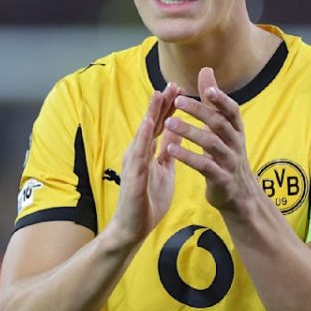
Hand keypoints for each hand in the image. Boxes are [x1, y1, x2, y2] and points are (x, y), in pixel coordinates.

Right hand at [109, 83, 182, 244]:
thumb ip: (167, 152)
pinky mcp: (133, 175)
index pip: (159, 125)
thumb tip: (176, 134)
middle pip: (150, 123)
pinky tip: (150, 124)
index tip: (178, 88)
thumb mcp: (163, 171)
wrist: (132, 228)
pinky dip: (144, 137)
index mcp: (147, 152)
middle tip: (172, 82)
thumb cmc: (146, 201)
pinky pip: (140, 153)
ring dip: (151, 114)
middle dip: (161, 103)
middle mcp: (138, 153)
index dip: (168, 106)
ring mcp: (134, 163)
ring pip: (143, 133)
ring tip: (159, 95)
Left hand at [164, 67, 258, 211]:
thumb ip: (212, 100)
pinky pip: (204, 166)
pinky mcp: (221, 179)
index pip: (232, 110)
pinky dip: (188, 157)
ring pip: (211, 144)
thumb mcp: (222, 127)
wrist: (239, 193)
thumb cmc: (226, 154)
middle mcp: (235, 143)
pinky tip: (171, 148)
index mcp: (235, 129)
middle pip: (219, 123)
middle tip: (178, 101)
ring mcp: (229, 161)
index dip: (221, 99)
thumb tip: (206, 70)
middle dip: (199, 111)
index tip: (207, 89)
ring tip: (169, 123)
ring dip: (190, 132)